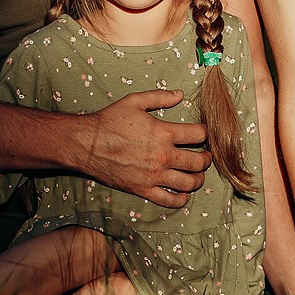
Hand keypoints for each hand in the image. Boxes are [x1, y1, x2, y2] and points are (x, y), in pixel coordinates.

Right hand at [78, 89, 210, 207]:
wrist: (87, 144)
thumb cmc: (110, 121)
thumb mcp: (135, 101)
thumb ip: (160, 97)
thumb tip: (180, 94)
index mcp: (164, 133)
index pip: (198, 135)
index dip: (204, 133)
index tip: (202, 134)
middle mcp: (163, 156)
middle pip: (198, 162)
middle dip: (206, 159)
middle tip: (206, 156)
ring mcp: (154, 175)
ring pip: (189, 183)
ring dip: (197, 179)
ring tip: (196, 174)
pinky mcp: (144, 189)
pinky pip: (169, 200)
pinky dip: (181, 199)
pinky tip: (182, 193)